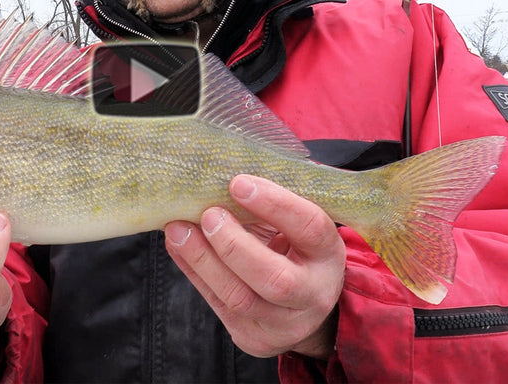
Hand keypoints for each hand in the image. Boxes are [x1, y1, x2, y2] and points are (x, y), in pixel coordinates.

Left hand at [164, 175, 345, 359]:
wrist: (305, 307)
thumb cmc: (295, 248)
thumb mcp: (297, 224)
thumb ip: (273, 201)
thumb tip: (227, 169)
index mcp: (329, 254)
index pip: (309, 228)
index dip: (275, 204)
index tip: (238, 183)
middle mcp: (313, 294)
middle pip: (274, 279)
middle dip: (233, 244)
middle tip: (208, 214)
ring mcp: (283, 323)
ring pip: (239, 298)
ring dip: (202, 260)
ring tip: (178, 229)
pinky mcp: (254, 338)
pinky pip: (217, 305)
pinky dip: (194, 272)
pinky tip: (178, 246)